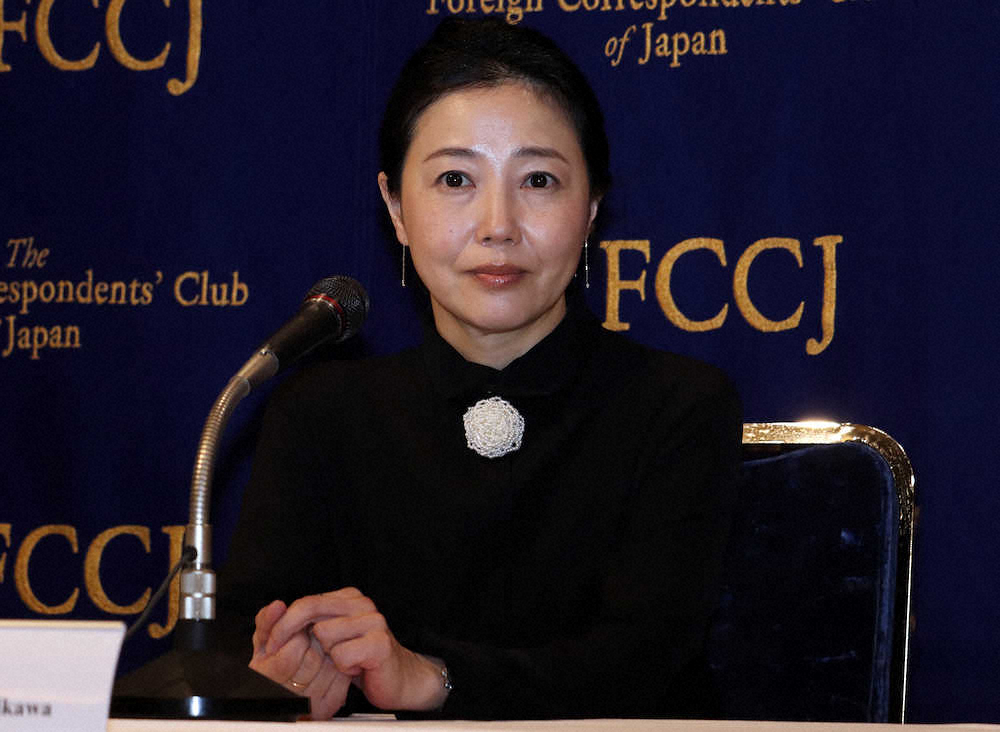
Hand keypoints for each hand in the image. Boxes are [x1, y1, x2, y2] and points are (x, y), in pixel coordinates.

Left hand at [263, 587, 447, 711]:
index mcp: (349, 598)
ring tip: (344, 660)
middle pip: (311, 611)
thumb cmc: (362, 660)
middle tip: (291, 654)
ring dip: (329, 656)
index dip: (284, 623)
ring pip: (325, 635)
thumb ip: (308, 623)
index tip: (270, 643)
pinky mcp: (379, 642)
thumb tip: (274, 611)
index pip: (306, 601)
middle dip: (292, 635)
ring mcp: (373, 620)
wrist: (399, 680)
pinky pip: (342, 655)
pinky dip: (344, 668)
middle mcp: (362, 604)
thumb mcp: (331, 637)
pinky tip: (357, 668)